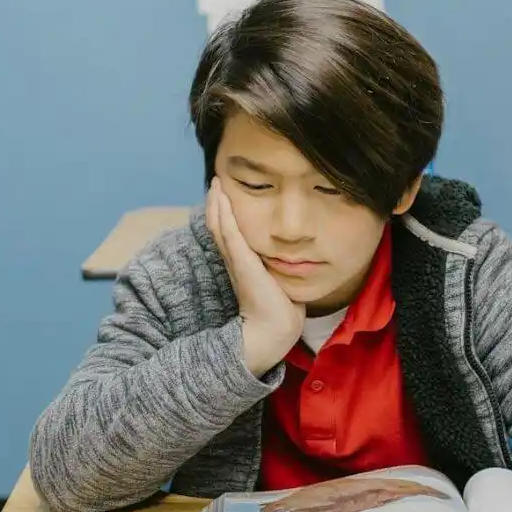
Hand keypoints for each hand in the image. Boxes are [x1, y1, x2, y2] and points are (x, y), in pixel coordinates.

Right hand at [206, 177, 305, 374]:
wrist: (277, 330)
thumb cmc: (282, 309)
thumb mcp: (281, 281)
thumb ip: (282, 269)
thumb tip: (296, 260)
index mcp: (243, 265)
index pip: (230, 235)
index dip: (226, 216)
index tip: (226, 196)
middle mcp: (236, 261)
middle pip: (221, 227)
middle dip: (218, 205)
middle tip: (216, 182)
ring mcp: (236, 261)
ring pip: (221, 226)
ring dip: (217, 204)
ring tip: (216, 183)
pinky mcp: (242, 262)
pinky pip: (229, 233)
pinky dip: (222, 214)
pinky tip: (219, 197)